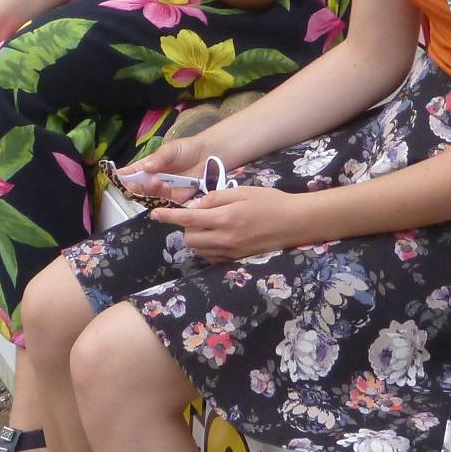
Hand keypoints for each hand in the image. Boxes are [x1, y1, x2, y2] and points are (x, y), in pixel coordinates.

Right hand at [116, 135, 214, 201]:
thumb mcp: (170, 149)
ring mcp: (164, 192)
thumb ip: (159, 158)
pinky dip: (164, 200)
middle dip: (136, 187)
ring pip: (151, 197)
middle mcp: (152, 181)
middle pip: (138, 189)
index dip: (122, 177)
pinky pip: (166, 204)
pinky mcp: (176, 200)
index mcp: (147, 167)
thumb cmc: (187, 150)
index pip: (130, 174)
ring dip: (151, 191)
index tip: (117, 179)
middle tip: (137, 183)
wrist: (208, 156)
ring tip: (156, 182)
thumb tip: (146, 167)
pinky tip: (166, 191)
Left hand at [151, 185, 308, 261]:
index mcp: (225, 218)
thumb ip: (215, 198)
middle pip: (189, 238)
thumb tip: (194, 207)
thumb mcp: (242, 191)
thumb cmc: (269, 202)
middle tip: (196, 215)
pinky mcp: (236, 260)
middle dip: (185, 227)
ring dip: (196, 237)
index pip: (188, 219)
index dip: (169, 217)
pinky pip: (211, 257)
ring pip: (198, 250)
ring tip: (208, 225)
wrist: (294, 223)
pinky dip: (207, 247)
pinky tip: (217, 236)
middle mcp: (225, 239)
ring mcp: (231, 253)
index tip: (156, 214)